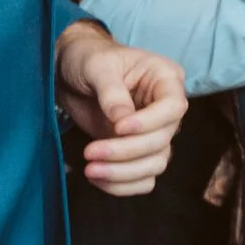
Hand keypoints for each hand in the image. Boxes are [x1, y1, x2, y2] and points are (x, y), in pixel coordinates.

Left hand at [55, 22, 187, 196]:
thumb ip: (112, 92)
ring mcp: (152, 132)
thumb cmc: (88, 59)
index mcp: (165, 80)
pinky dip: (123, 185)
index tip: (118, 128)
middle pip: (163, 140)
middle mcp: (165, 109)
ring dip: (124, 173)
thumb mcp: (98, 66)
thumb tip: (121, 120)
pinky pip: (143, 178)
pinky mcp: (136, 152)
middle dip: (127, 152)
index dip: (150, 123)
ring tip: (90, 170)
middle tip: (91, 152)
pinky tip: (98, 178)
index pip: (174, 107)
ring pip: (156, 163)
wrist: (70, 72)